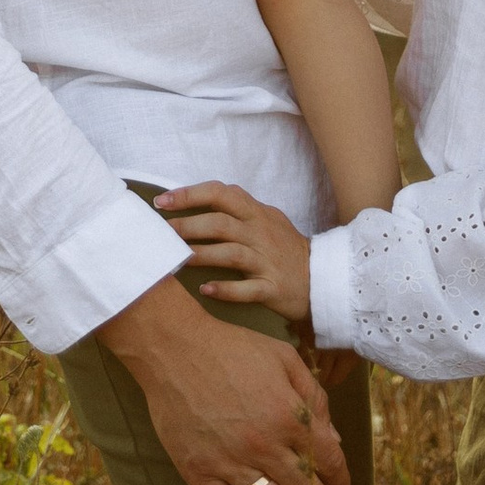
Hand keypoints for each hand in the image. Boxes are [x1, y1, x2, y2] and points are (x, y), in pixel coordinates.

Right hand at [96, 270, 349, 484]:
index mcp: (291, 415)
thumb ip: (314, 396)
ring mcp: (233, 463)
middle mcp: (267, 445)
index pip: (328, 460)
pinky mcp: (200, 474)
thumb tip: (334, 438)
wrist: (174, 348)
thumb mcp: (284, 357)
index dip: (341, 479)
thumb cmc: (232, 347)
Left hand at [156, 180, 313, 320]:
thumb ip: (237, 210)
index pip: (221, 194)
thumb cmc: (285, 247)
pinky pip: (247, 289)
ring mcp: (267, 261)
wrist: (322, 278)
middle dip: (188, 226)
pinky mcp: (272, 288)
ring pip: (230, 254)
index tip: (162, 202)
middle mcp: (260, 234)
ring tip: (177, 259)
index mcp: (256, 213)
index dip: (190, 195)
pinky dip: (226, 290)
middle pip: (220, 224)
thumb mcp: (265, 219)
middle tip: (162, 233)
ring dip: (201, 255)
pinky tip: (206, 290)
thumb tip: (197, 201)